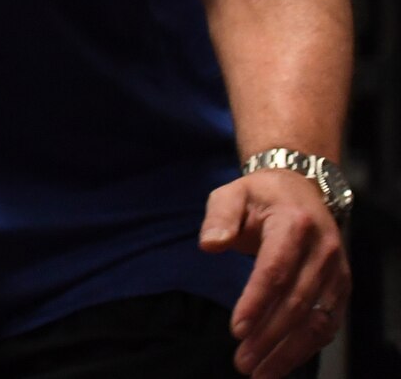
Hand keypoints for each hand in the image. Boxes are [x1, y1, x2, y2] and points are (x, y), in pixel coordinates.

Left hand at [200, 167, 348, 376]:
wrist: (302, 190)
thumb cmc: (260, 197)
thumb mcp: (232, 194)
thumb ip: (219, 218)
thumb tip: (209, 245)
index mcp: (294, 224)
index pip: (276, 270)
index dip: (257, 302)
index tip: (236, 329)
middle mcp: (322, 251)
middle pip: (296, 301)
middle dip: (268, 336)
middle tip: (242, 360)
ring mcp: (336, 271)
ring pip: (317, 320)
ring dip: (288, 351)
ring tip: (259, 372)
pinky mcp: (340, 288)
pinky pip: (327, 324)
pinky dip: (306, 348)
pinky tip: (282, 363)